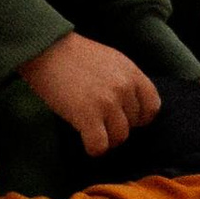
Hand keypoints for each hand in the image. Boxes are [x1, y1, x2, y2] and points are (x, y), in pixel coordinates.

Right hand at [19, 31, 162, 158]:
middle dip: (117, 126)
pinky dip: (93, 148)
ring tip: (92, 131)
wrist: (47, 50)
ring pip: (119, 138)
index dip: (139, 117)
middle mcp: (124, 88)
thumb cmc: (75, 55)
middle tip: (100, 121)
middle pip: (133, 125)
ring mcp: (107, 103)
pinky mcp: (87, 116)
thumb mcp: (112, 60)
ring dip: (106, 139)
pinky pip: (100, 146)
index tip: (124, 118)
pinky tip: (85, 140)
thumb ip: (126, 80)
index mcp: (132, 73)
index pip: (152, 107)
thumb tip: (131, 107)